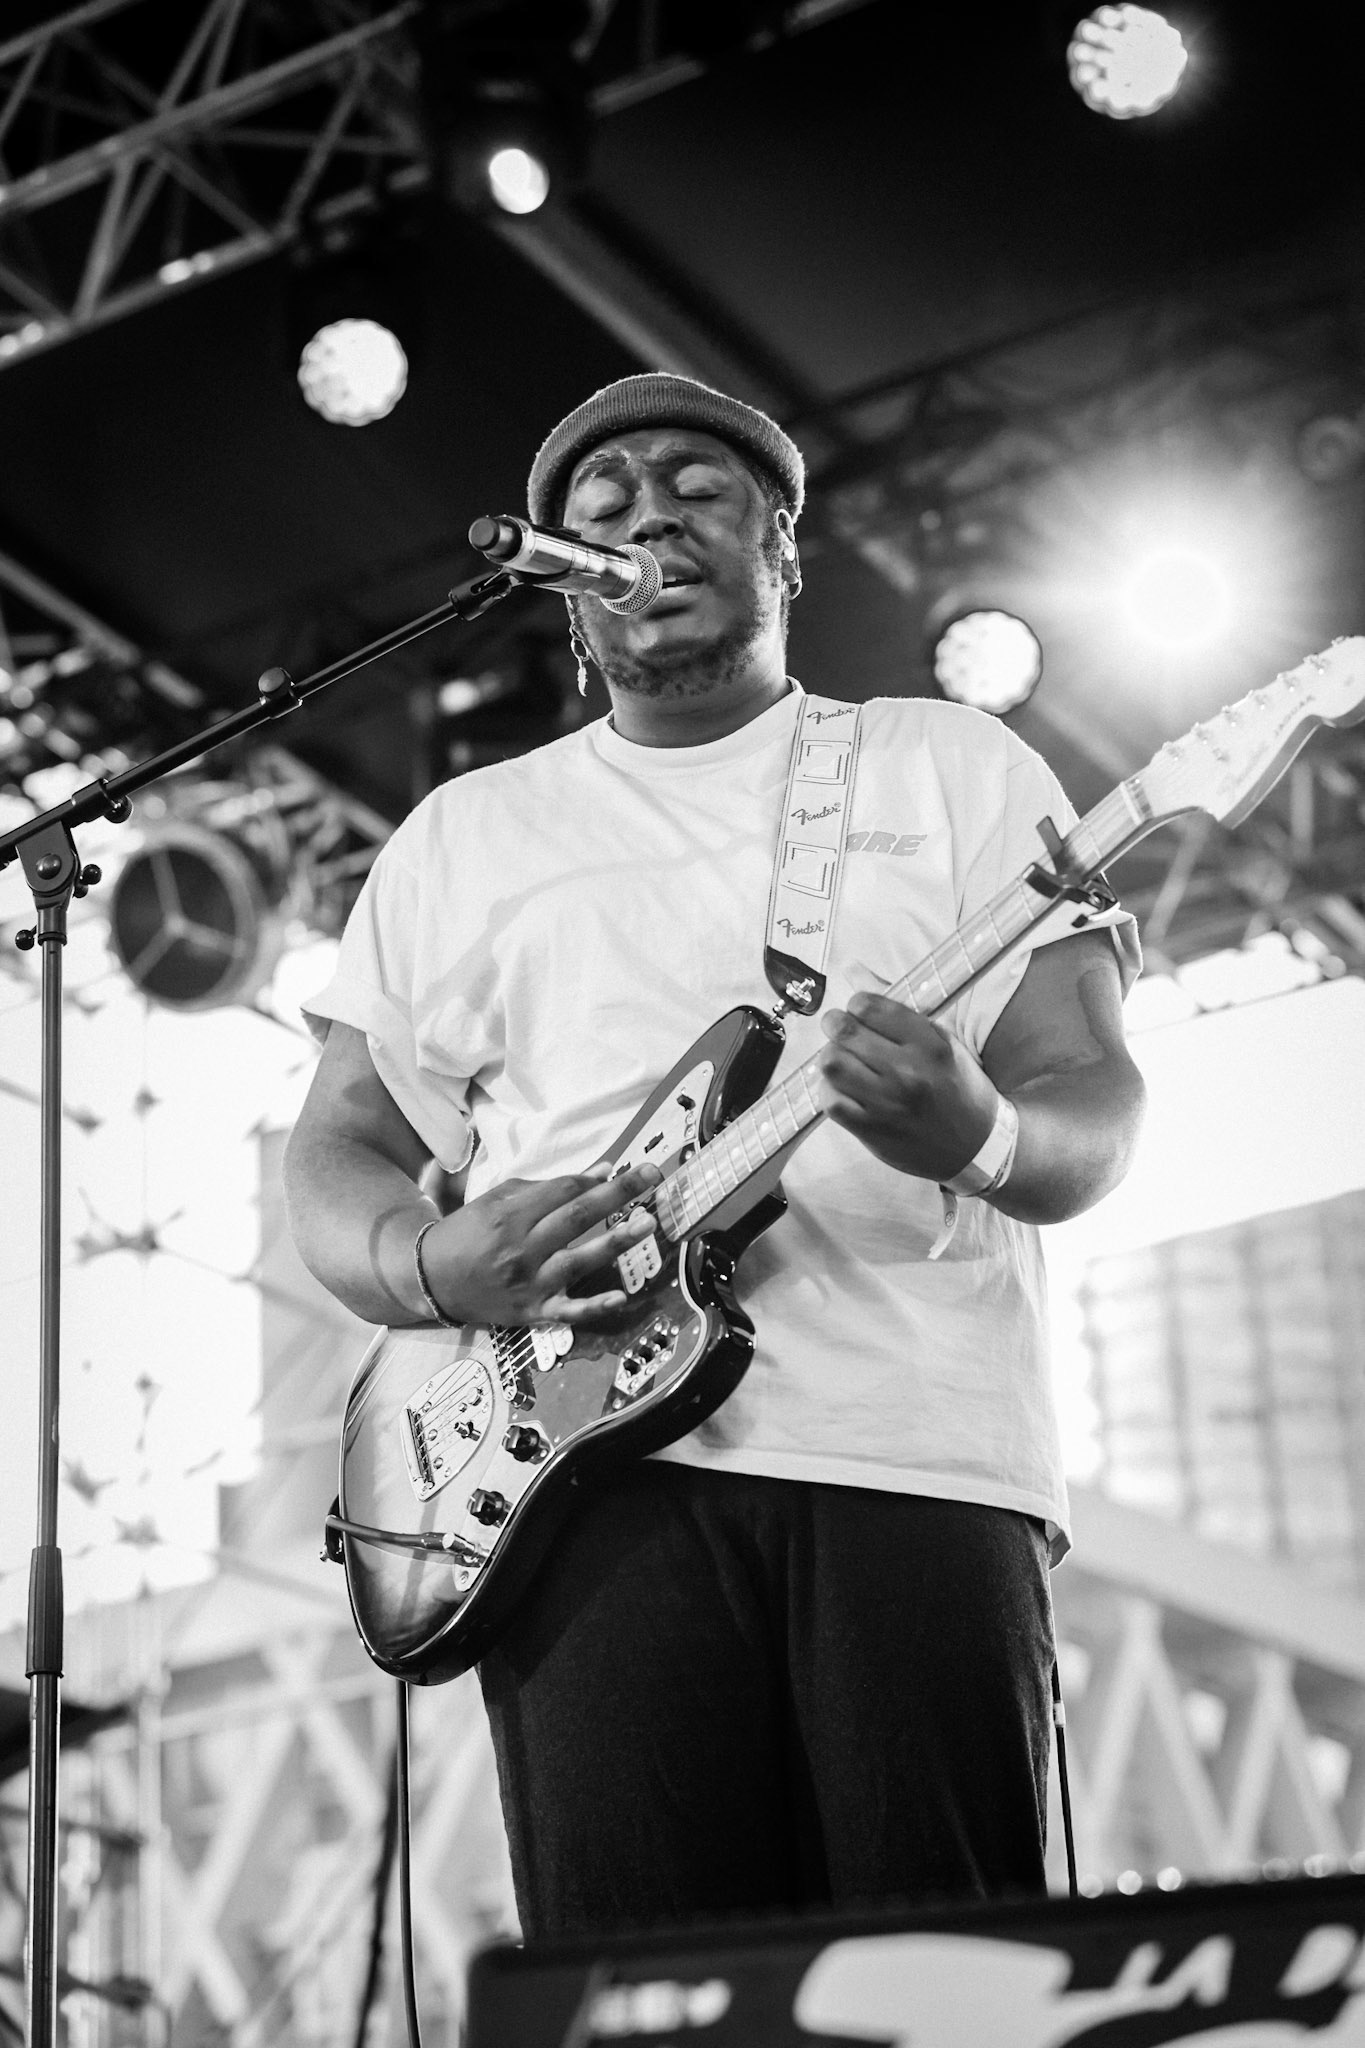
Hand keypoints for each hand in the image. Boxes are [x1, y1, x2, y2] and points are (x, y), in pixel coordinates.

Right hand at [417, 1160, 662, 1331]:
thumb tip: (600, 1172)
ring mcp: (529, 1282)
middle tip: (652, 1177)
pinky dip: (593, 1307)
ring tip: (647, 1224)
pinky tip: (621, 1297)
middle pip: (576, 1216)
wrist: (430, 1279)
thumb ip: (547, 1187)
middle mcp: (522, 1247)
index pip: (564, 1191)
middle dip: (617, 1195)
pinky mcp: (532, 1312)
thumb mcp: (499, 1200)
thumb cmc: (469, 1233)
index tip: (630, 1168)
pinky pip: (567, 1311)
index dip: (598, 1178)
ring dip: (615, 1242)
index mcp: (511, 1214)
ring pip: (578, 1260)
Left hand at [816, 992, 999, 1181]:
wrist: (976, 1145)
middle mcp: (909, 1073)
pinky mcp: (872, 1131)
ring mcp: (888, 1104)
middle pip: (845, 1033)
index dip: (857, 1004)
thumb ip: (896, 1007)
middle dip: (836, 1024)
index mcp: (930, 1045)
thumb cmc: (959, 1086)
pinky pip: (830, 1100)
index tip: (859, 1010)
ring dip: (831, 1056)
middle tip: (840, 1028)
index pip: (870, 1007)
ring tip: (843, 1058)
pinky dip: (829, 1089)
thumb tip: (852, 970)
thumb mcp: (942, 1040)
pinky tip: (843, 1086)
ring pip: (832, 1064)